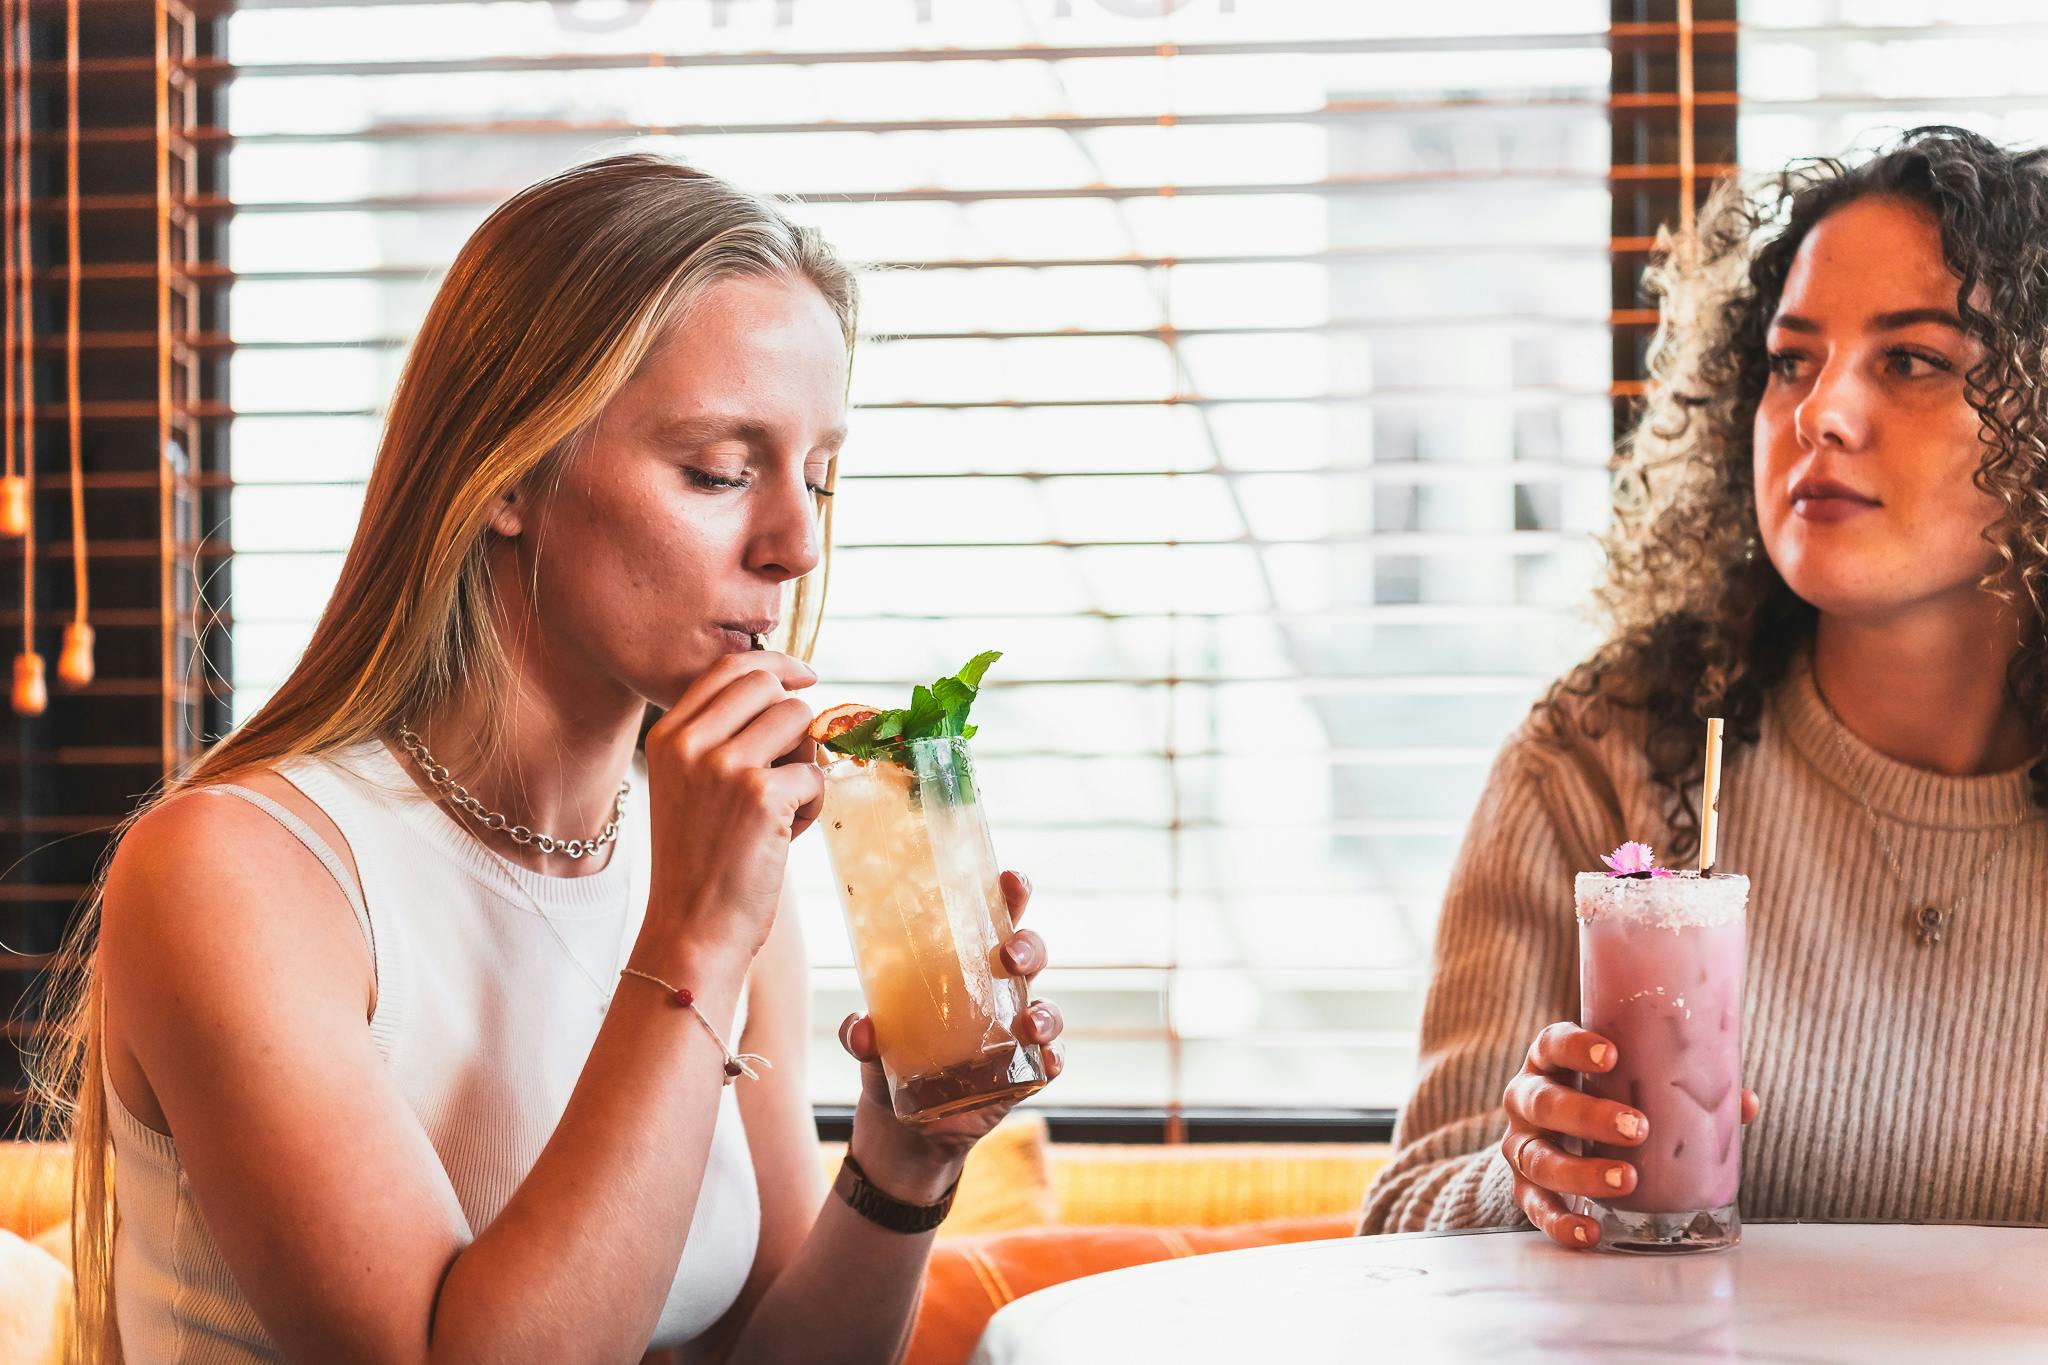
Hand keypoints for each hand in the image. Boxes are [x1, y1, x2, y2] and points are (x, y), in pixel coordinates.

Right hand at [641, 651, 821, 964]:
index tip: (805, 675)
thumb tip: (789, 700)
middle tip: (792, 765)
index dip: (775, 663)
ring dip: (806, 764)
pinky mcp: (761, 795)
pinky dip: (812, 805)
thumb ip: (722, 740)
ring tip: (783, 809)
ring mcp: (725, 766)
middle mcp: (691, 743)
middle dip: (795, 721)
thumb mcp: (689, 788)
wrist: (691, 931)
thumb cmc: (701, 864)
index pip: (729, 668)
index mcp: (668, 736)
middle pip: (770, 686)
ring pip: (800, 721)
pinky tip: (785, 837)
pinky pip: (815, 773)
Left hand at [839, 870, 1063, 1202]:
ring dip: (1047, 1011)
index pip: (993, 919)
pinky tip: (1044, 1059)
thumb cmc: (892, 1061)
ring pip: (1047, 1008)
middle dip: (1029, 946)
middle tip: (1009, 955)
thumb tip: (861, 1027)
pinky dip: (1053, 1057)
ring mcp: (1017, 1033)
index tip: (1009, 879)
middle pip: (1030, 955)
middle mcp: (998, 992)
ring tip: (1030, 1022)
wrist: (904, 1126)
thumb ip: (860, 1034)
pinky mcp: (1026, 1072)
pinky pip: (1053, 1060)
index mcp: (964, 967)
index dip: (1009, 895)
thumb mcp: (869, 1046)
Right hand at [1502, 1022, 1760, 1249]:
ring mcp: (1521, 1146)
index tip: (1612, 1056)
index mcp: (1550, 1064)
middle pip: (1544, 1103)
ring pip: (1538, 1158)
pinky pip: (1536, 1208)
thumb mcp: (1627, 1084)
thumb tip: (1743, 1102)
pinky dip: (1561, 1222)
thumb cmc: (1602, 1099)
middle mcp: (1527, 1101)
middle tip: (1636, 1127)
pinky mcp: (1524, 1188)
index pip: (1553, 1045)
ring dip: (1581, 1171)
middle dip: (1588, 1115)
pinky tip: (1593, 1230)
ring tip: (1626, 1178)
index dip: (1576, 1048)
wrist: (1554, 1136)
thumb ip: (1678, 1088)